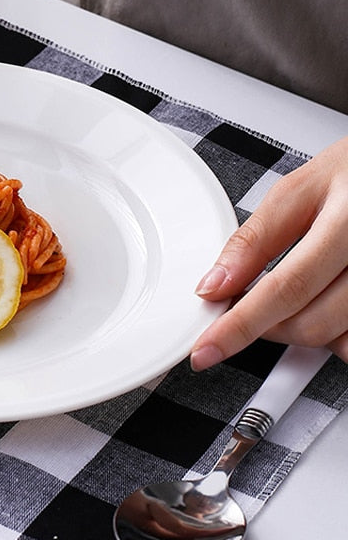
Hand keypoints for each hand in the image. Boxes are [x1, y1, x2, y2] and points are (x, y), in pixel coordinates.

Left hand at [191, 135, 347, 369]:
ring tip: (298, 293)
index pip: (286, 287)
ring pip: (338, 340)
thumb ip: (255, 239)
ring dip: (303, 329)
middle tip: (248, 306)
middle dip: (266, 326)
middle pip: (311, 324)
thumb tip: (214, 285)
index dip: (239, 326)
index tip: (205, 349)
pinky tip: (326, 302)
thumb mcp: (299, 191)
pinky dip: (335, 333)